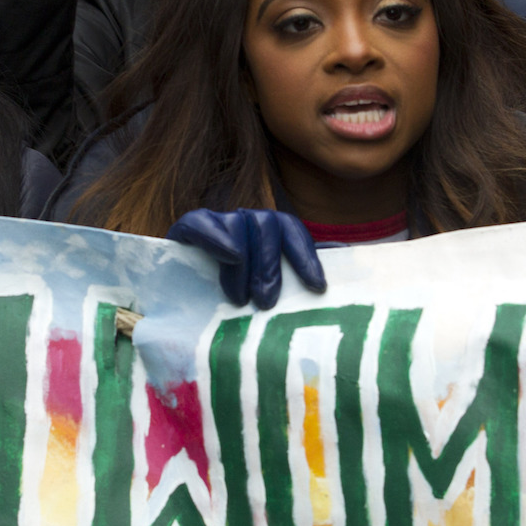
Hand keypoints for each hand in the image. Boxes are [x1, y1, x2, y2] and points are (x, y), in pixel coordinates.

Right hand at [165, 208, 326, 309]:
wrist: (179, 304)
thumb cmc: (233, 301)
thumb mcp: (268, 291)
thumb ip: (299, 276)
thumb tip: (345, 260)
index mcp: (268, 233)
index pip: (291, 230)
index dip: (306, 256)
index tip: (317, 287)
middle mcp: (246, 221)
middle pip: (268, 225)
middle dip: (271, 265)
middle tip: (268, 302)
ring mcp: (218, 222)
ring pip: (239, 223)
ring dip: (244, 263)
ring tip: (240, 299)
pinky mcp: (188, 228)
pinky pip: (202, 222)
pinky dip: (217, 237)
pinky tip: (230, 256)